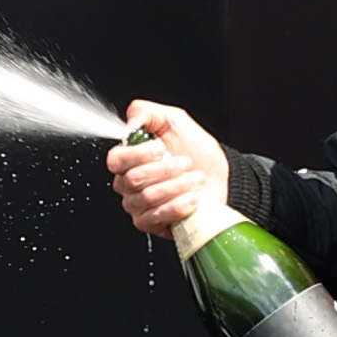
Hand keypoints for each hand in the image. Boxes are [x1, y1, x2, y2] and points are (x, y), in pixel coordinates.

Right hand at [108, 100, 228, 239]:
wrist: (220, 176)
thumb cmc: (197, 150)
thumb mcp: (175, 121)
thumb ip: (147, 113)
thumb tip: (130, 121)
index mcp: (129, 158)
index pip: (116, 160)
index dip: (138, 155)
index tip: (161, 148)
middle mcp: (128, 183)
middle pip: (133, 179)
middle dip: (166, 170)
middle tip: (186, 163)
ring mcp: (138, 205)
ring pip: (147, 198)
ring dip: (177, 186)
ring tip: (196, 179)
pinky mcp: (151, 224)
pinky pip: (156, 217)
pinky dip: (177, 206)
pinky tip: (193, 198)